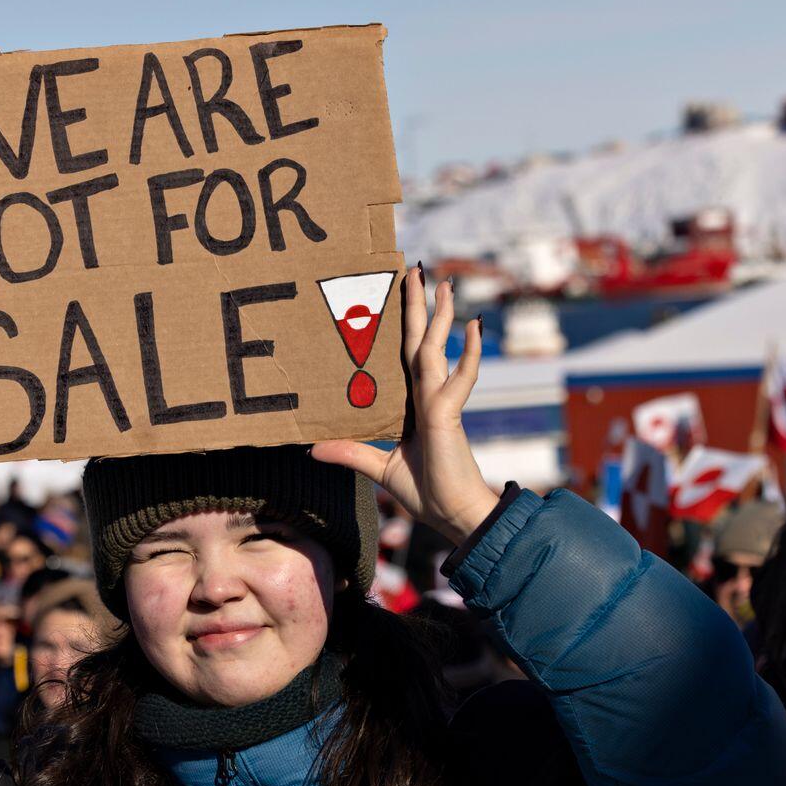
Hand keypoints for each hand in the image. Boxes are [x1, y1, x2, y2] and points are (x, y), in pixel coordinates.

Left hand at [313, 266, 499, 544]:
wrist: (452, 516)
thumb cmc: (426, 492)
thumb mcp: (379, 468)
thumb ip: (351, 452)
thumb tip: (312, 447)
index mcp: (413, 403)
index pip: (405, 355)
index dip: (403, 325)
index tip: (398, 294)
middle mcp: (426, 395)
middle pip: (420, 341)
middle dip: (419, 306)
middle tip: (416, 269)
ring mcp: (439, 401)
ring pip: (436, 349)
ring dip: (439, 316)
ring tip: (442, 284)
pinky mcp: (448, 414)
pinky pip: (460, 378)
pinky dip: (469, 353)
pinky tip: (473, 325)